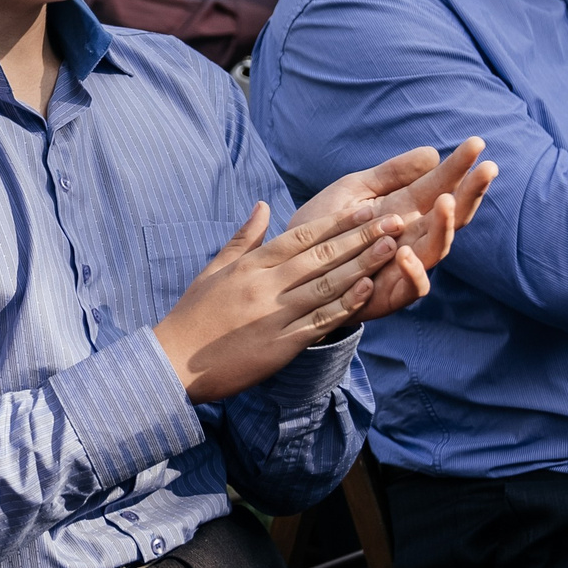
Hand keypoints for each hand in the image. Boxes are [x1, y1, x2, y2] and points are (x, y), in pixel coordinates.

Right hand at [153, 196, 414, 404]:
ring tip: (392, 247)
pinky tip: (367, 290)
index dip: (337, 221)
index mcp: (250, 266)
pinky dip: (345, 305)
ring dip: (362, 265)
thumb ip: (242, 238)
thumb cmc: (193, 315)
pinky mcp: (280, 345)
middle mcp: (265, 286)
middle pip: (321, 256)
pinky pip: (319, 321)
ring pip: (326, 285)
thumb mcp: (213, 270)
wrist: (172, 362)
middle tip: (394, 219)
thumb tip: (263, 205)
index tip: (366, 207)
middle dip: (361, 236)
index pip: (301, 236)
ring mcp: (274, 315)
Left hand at [285, 139, 497, 322]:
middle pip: (452, 216)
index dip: (459, 166)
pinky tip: (405, 252)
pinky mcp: (392, 294)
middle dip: (470, 193)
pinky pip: (413, 288)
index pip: (441, 185)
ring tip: (445, 201)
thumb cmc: (325, 228)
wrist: (294, 270)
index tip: (476, 143)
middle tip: (488, 168)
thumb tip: (432, 153)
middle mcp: (414, 237)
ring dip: (444, 226)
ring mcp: (407, 266)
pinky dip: (413, 272)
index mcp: (407, 209)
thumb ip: (390, 174)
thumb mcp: (354, 191)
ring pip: (438, 248)